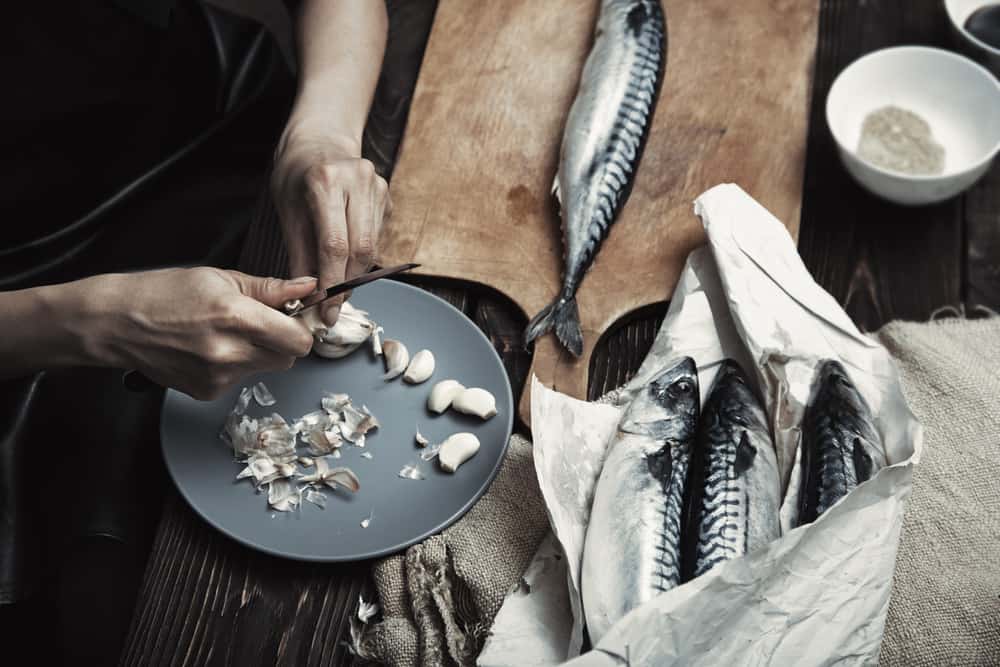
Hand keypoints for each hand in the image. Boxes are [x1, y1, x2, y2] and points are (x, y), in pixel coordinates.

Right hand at [70, 268, 317, 399]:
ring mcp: (219, 377)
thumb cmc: (163, 293)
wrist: (117, 323)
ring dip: (259, 352)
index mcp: (237, 318)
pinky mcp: (208, 392)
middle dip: (282, 340)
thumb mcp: (221, 278)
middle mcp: (230, 353)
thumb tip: (307, 287)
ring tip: (226, 332)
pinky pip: (240, 379)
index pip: (299, 340)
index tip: (294, 318)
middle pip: (288, 358)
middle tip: (260, 323)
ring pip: (266, 369)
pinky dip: (235, 365)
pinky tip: (210, 348)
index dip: (301, 328)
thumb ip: (270, 288)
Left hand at [271, 124, 390, 325]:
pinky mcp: (387, 196)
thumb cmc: (296, 174)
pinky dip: (361, 257)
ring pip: (372, 247)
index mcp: (326, 181)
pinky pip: (377, 238)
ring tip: (336, 288)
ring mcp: (377, 187)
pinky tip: (346, 260)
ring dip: (355, 274)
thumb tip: (308, 298)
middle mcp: (358, 180)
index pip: (335, 245)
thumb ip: (300, 255)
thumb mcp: (287, 212)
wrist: (321, 139)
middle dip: (346, 284)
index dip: (332, 283)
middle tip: (332, 308)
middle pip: (361, 250)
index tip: (325, 310)